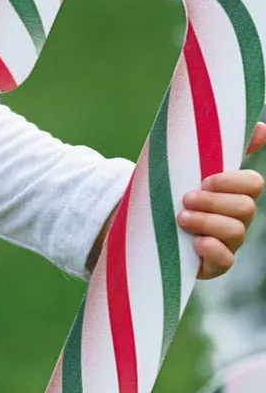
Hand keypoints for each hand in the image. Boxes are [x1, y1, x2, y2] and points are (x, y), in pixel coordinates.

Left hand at [175, 120, 265, 280]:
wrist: (138, 218)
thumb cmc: (167, 186)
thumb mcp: (185, 161)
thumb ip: (215, 142)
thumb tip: (261, 128)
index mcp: (233, 191)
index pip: (253, 184)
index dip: (231, 181)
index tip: (205, 179)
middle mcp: (236, 217)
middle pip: (245, 208)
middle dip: (214, 202)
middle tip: (186, 198)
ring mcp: (227, 241)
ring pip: (236, 232)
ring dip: (207, 222)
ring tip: (180, 218)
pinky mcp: (213, 264)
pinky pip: (226, 261)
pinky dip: (212, 250)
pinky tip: (194, 243)